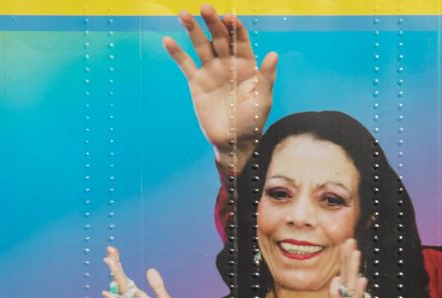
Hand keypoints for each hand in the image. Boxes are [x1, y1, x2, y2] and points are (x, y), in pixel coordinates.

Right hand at [101, 246, 190, 297]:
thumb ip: (157, 287)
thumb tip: (149, 269)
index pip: (129, 280)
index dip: (120, 267)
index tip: (112, 252)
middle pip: (124, 285)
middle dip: (117, 269)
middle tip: (108, 254)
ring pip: (124, 296)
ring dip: (118, 281)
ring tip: (112, 265)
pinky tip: (112, 297)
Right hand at [162, 4, 276, 172]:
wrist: (233, 141)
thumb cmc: (252, 121)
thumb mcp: (262, 99)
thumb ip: (266, 76)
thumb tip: (273, 54)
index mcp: (246, 65)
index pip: (240, 41)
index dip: (234, 28)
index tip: (229, 18)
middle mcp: (228, 64)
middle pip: (219, 38)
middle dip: (212, 23)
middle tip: (205, 8)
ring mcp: (211, 71)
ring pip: (200, 46)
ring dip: (192, 29)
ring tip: (184, 14)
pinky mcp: (197, 82)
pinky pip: (185, 64)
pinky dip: (177, 53)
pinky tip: (168, 41)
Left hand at [325, 239, 368, 297]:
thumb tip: (335, 280)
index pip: (346, 278)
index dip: (344, 261)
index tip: (345, 243)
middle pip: (350, 278)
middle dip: (349, 258)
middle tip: (350, 239)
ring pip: (353, 287)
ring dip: (354, 268)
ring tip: (355, 251)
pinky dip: (358, 292)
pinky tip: (362, 279)